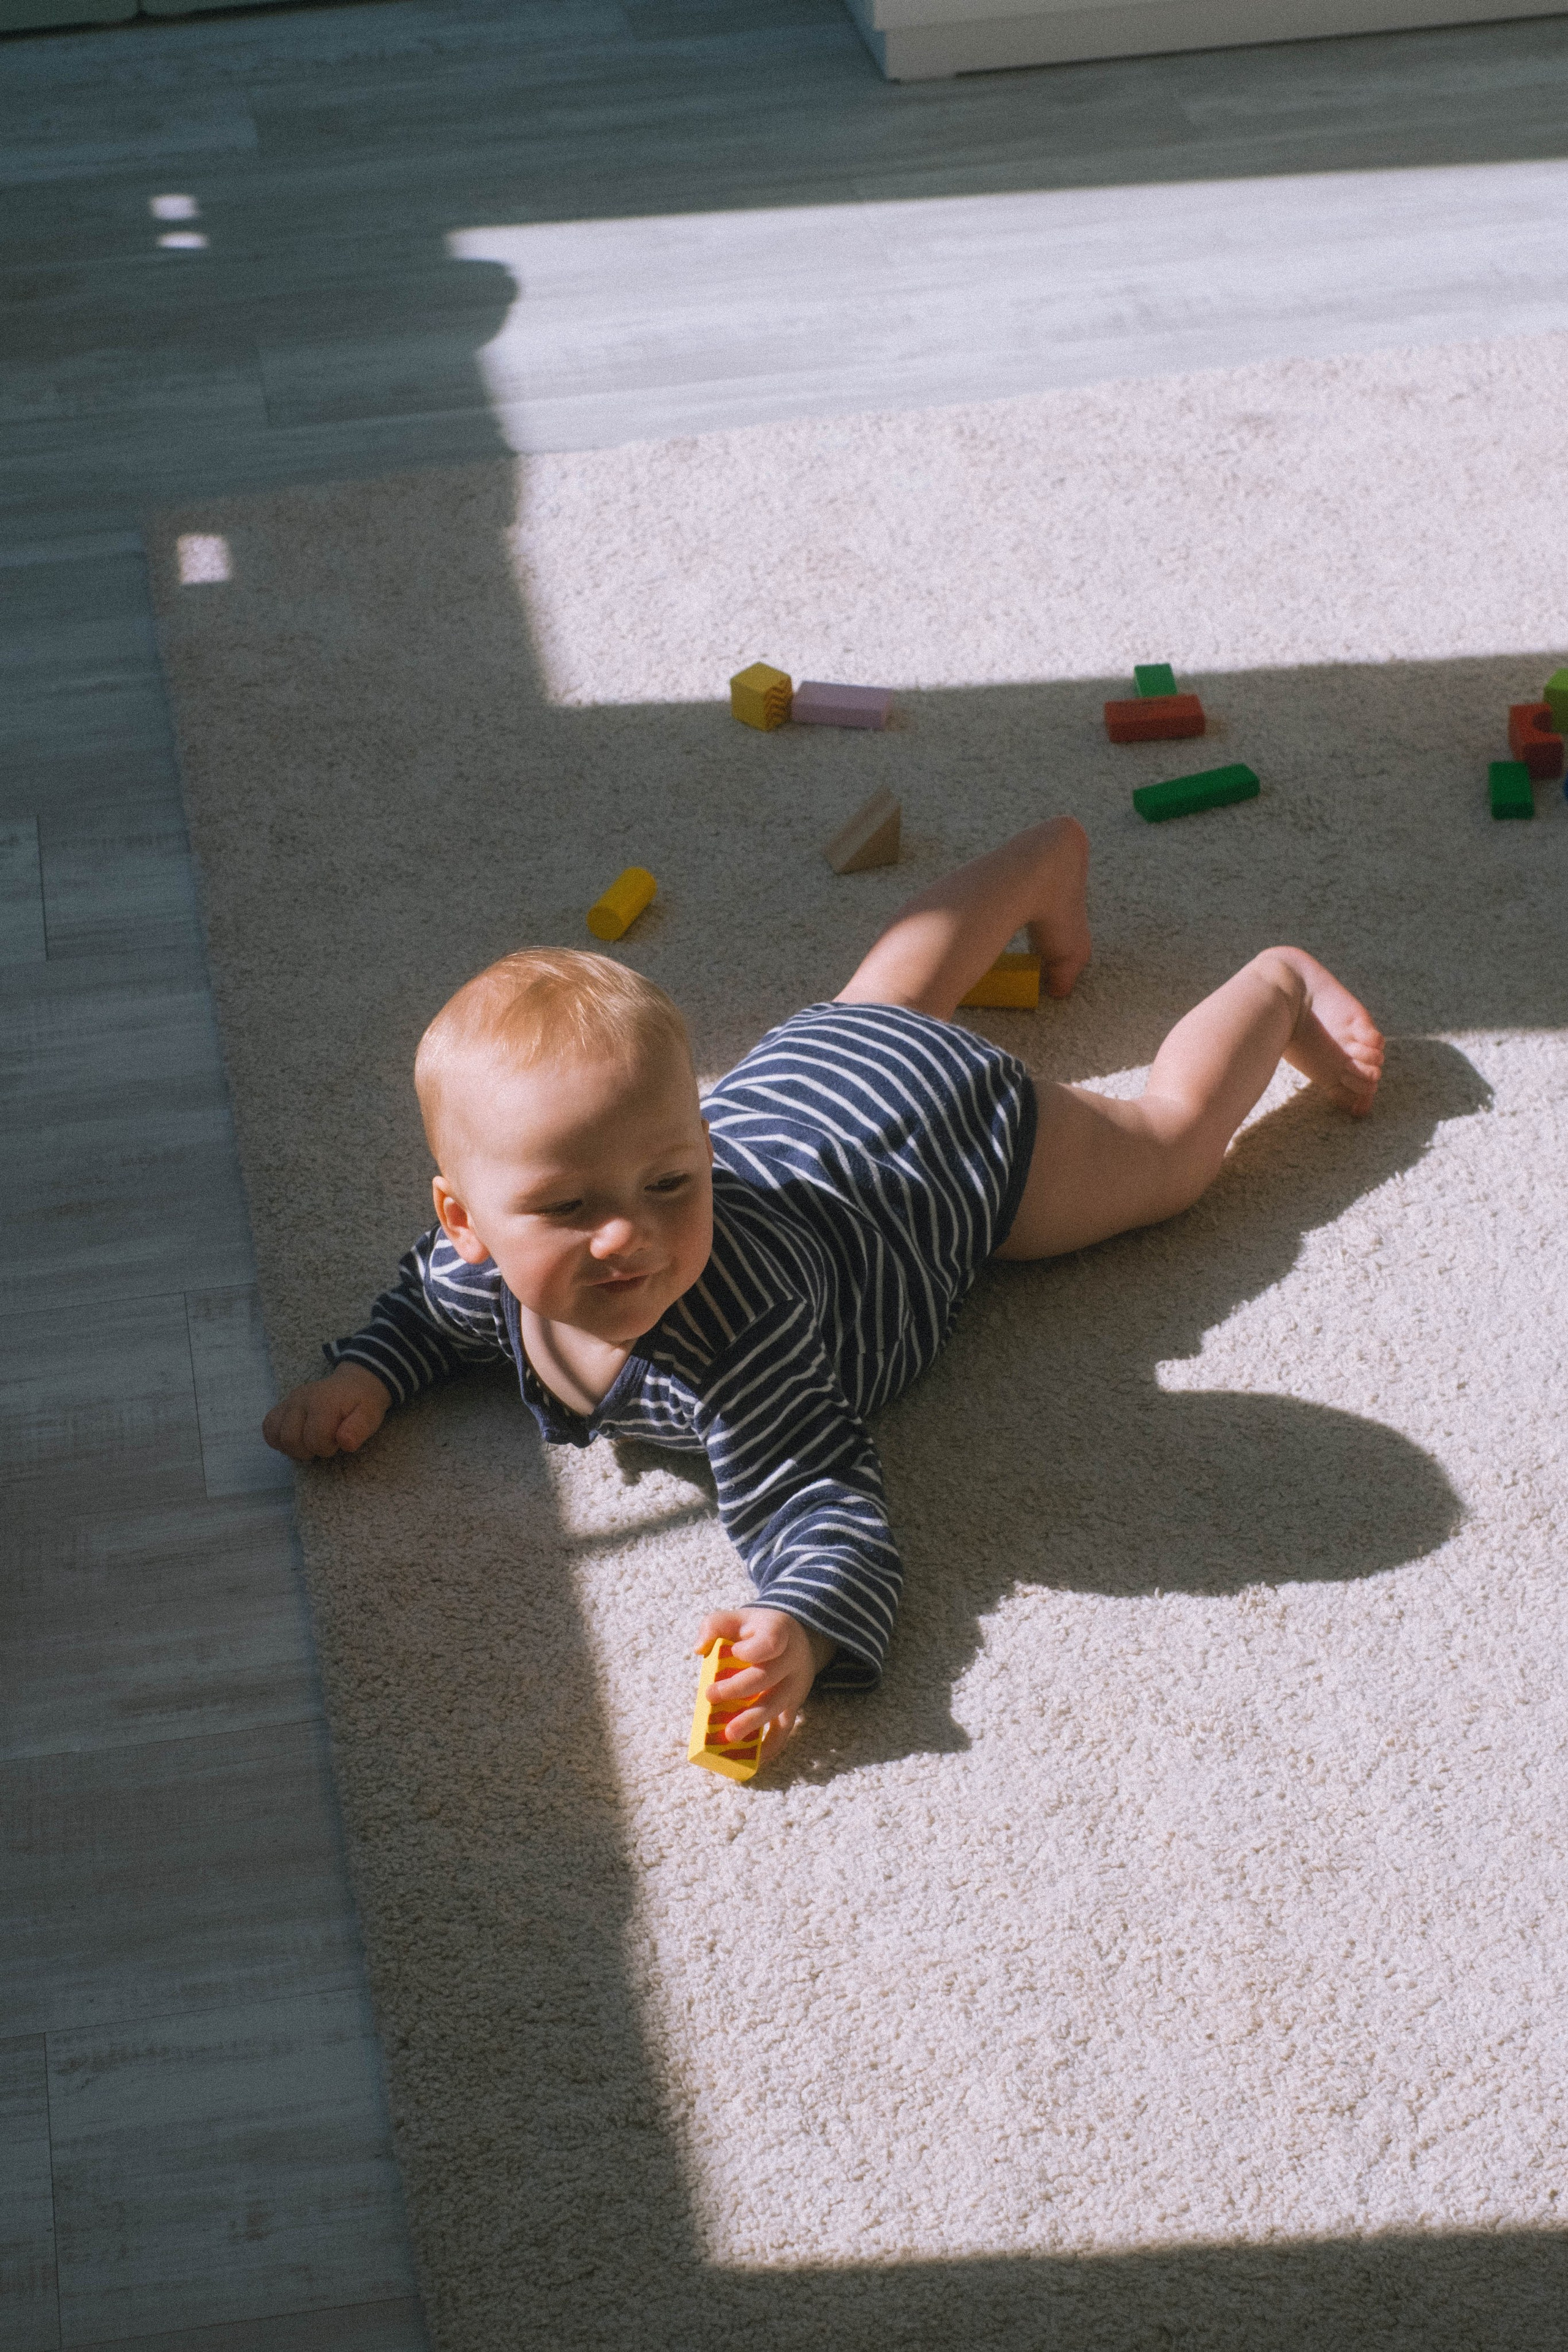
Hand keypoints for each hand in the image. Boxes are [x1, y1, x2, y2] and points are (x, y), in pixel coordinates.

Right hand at [262, 1362, 391, 1461]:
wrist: (354, 1384)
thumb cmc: (363, 1403)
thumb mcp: (370, 1415)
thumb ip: (359, 1429)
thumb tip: (345, 1443)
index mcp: (323, 1402)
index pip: (314, 1440)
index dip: (327, 1448)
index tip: (338, 1441)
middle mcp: (301, 1399)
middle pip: (290, 1439)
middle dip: (309, 1450)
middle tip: (324, 1442)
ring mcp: (289, 1401)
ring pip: (275, 1435)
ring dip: (292, 1447)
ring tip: (310, 1442)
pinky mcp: (283, 1405)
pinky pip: (268, 1427)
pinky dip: (278, 1439)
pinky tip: (296, 1439)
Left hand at [693, 1607, 837, 1763]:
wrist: (798, 1637)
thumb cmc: (757, 1630)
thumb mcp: (739, 1617)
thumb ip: (715, 1625)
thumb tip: (699, 1649)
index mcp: (778, 1632)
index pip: (771, 1642)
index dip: (753, 1651)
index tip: (734, 1651)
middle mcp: (792, 1660)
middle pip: (767, 1677)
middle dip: (738, 1689)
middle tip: (710, 1696)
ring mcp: (795, 1685)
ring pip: (776, 1706)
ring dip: (752, 1722)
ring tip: (729, 1735)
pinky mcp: (795, 1705)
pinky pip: (786, 1728)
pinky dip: (772, 1745)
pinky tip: (756, 1758)